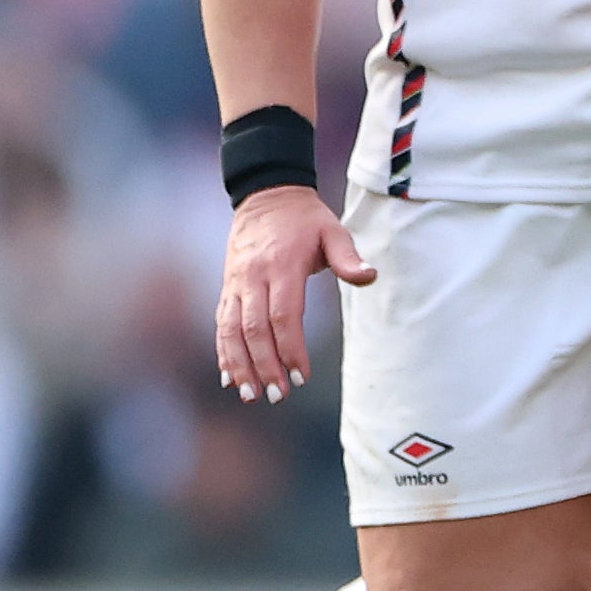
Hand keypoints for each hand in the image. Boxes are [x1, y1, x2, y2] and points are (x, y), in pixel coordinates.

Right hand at [213, 184, 375, 405]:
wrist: (265, 194)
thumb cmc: (305, 219)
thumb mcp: (332, 229)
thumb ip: (349, 257)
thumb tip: (369, 276)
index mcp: (281, 265)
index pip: (283, 315)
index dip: (290, 348)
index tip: (301, 376)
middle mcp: (253, 277)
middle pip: (254, 329)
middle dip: (265, 366)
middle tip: (278, 396)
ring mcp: (235, 283)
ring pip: (231, 330)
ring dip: (239, 365)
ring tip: (250, 396)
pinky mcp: (227, 288)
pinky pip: (221, 324)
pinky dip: (223, 352)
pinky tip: (229, 378)